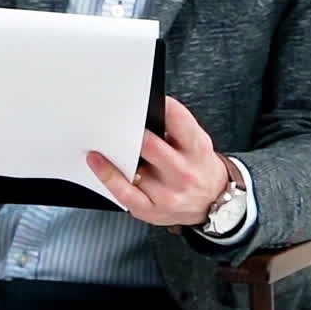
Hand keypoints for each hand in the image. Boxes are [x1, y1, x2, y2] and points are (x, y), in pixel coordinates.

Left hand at [86, 95, 229, 229]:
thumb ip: (177, 127)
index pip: (179, 120)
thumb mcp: (198, 143)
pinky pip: (124, 192)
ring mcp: (167, 193)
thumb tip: (144, 112)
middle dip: (133, 132)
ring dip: (116, 152)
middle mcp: (184, 172)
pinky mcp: (151, 209)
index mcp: (196, 149)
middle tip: (118, 122)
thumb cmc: (198, 167)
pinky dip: (107, 175)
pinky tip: (96, 162)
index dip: (161, 106)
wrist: (214, 202)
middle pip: (151, 145)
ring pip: (135, 169)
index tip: (144, 100)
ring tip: (102, 140)